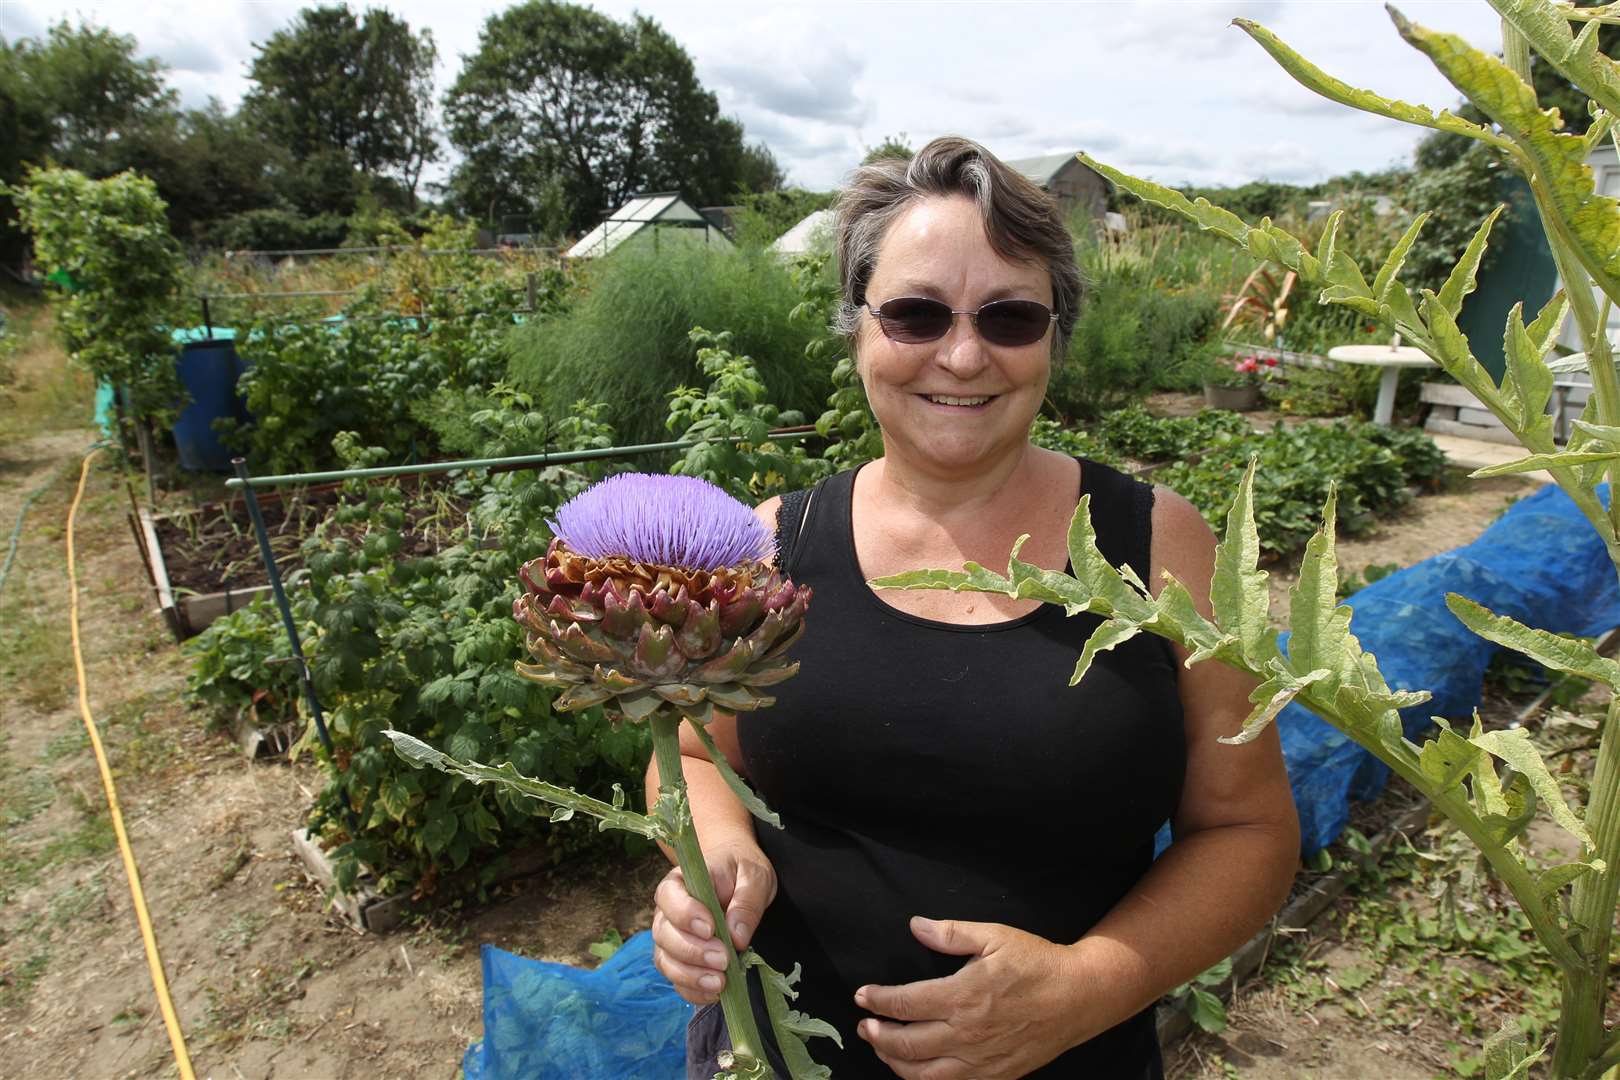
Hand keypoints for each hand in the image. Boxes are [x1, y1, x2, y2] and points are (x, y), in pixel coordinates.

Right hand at [649, 842, 776, 1004]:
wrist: (737, 878)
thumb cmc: (742, 871)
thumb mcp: (754, 877)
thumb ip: (746, 902)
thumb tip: (736, 937)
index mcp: (680, 881)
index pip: (670, 897)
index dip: (685, 914)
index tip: (711, 928)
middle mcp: (667, 911)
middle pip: (664, 934)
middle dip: (693, 952)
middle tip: (724, 959)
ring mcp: (671, 938)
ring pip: (666, 961)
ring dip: (691, 976)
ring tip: (721, 984)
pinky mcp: (680, 960)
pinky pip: (677, 980)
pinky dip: (693, 991)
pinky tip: (716, 994)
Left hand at [854, 916, 1094, 1079]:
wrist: (1080, 996)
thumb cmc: (1038, 963)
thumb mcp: (994, 936)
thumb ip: (950, 933)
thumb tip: (915, 926)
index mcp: (963, 996)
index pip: (904, 1004)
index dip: (876, 1001)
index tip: (863, 996)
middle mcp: (967, 1033)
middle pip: (906, 1044)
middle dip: (877, 1035)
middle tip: (865, 1026)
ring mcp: (981, 1060)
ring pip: (923, 1074)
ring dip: (895, 1062)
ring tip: (882, 1048)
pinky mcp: (995, 1075)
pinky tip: (917, 1070)